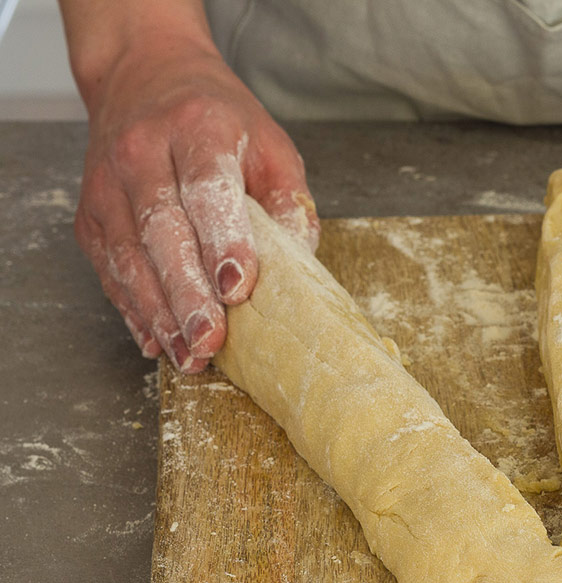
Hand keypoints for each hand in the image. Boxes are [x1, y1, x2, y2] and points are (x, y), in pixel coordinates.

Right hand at [72, 34, 318, 371]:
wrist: (145, 78)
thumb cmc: (220, 121)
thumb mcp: (270, 146)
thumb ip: (289, 202)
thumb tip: (300, 264)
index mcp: (197, 129)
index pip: (206, 188)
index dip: (222, 241)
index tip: (237, 288)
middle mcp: (143, 153)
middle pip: (161, 230)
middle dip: (187, 293)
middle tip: (211, 339)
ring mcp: (108, 184)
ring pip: (128, 256)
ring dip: (159, 313)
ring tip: (189, 354)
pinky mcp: (90, 214)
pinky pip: (109, 269)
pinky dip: (134, 310)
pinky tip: (158, 341)